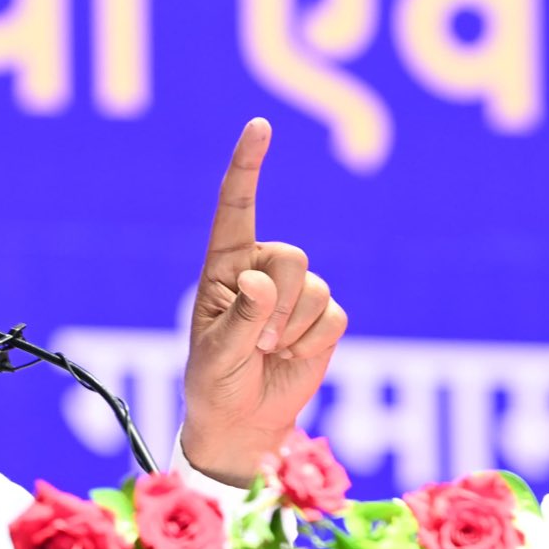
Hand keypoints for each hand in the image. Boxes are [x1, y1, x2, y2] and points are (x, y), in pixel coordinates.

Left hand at [178, 119, 346, 486]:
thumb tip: (259, 282)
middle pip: (290, 257)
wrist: (244, 422)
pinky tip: (290, 357)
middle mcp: (261, 269)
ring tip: (267, 352)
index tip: (259, 127)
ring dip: (291, 329)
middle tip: (255, 342)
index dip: (249, 167)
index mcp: (224, 265)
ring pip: (314, 288)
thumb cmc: (215, 382)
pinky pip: (332, 317)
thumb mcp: (216, 354)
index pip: (237, 207)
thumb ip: (239, 317)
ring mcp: (295, 294)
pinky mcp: (322, 317)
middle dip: (276, 304)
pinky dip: (311, 343)